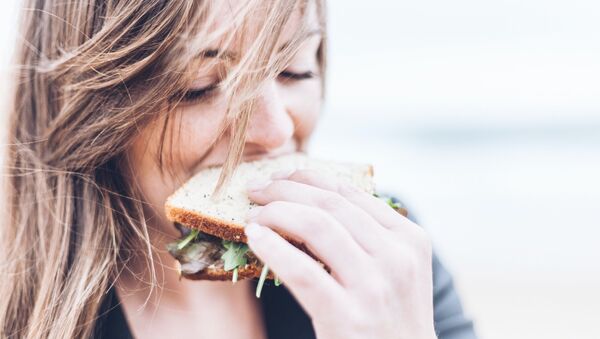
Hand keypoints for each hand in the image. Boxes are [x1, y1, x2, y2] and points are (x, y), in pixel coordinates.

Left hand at [245, 170, 436, 338]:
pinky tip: (254, 238)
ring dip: (276, 213)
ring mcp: (375, 287)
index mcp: (410, 239)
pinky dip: (273, 248)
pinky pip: (302, 271)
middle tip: (256, 191)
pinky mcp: (348, 317)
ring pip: (316, 226)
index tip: (279, 178)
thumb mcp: (395, 271)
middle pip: (330, 204)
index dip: (307, 178)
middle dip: (285, 190)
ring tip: (253, 215)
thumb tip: (310, 201)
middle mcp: (397, 257)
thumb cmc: (390, 319)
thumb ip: (367, 236)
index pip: (350, 193)